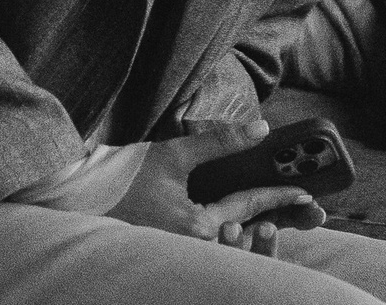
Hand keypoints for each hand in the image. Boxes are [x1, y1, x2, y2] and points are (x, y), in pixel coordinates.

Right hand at [106, 122, 325, 252]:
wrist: (80, 199)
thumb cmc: (123, 177)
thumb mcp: (175, 154)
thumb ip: (220, 142)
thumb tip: (261, 129)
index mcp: (196, 227)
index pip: (248, 207)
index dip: (280, 196)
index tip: (305, 192)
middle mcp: (191, 249)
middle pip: (245, 241)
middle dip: (275, 226)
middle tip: (303, 214)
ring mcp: (180, 256)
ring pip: (229, 252)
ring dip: (254, 239)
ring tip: (274, 223)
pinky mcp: (171, 256)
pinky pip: (210, 254)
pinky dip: (231, 245)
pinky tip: (238, 230)